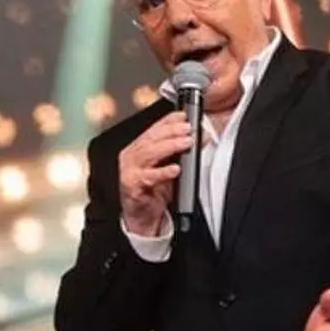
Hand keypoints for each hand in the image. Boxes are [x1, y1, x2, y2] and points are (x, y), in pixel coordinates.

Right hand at [119, 111, 190, 235]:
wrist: (141, 214)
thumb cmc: (153, 190)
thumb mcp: (169, 166)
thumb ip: (181, 152)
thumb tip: (200, 137)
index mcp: (138, 148)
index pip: (153, 129)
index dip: (168, 121)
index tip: (183, 116)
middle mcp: (131, 156)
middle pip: (150, 139)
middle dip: (171, 131)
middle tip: (188, 128)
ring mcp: (129, 170)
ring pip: (149, 153)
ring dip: (169, 146)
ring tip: (186, 143)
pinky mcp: (132, 186)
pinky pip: (148, 177)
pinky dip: (163, 172)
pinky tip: (175, 169)